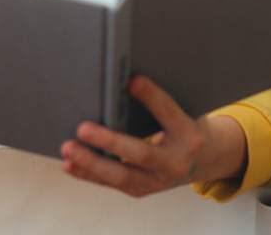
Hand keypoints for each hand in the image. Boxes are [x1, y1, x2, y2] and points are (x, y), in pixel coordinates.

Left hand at [60, 75, 246, 197]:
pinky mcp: (141, 190)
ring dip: (91, 163)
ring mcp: (157, 181)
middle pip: (141, 153)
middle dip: (110, 142)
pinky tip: (69, 164)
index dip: (151, 96)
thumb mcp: (179, 112)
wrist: (201, 162)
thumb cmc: (182, 129)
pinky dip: (88, 174)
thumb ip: (156, 102)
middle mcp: (175, 162)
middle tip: (82, 128)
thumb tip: (121, 80)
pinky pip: (111, 184)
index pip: (168, 112)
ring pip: (122, 176)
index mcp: (189, 135)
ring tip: (68, 148)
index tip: (132, 80)